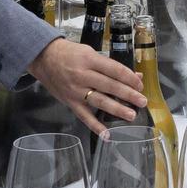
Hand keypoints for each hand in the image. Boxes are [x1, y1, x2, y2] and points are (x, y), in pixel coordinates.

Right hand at [29, 38, 145, 134]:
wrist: (43, 58)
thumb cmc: (70, 53)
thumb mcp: (91, 53)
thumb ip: (112, 66)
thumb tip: (136, 76)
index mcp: (90, 60)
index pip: (114, 70)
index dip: (129, 78)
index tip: (140, 85)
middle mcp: (83, 75)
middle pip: (109, 86)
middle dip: (128, 94)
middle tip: (142, 102)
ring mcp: (75, 90)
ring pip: (99, 101)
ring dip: (116, 109)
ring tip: (131, 115)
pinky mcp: (70, 102)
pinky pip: (84, 116)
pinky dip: (95, 126)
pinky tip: (106, 134)